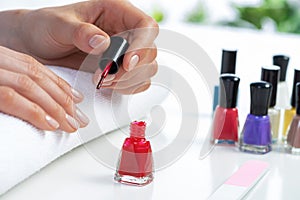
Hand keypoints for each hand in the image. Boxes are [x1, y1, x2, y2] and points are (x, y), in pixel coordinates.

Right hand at [0, 46, 88, 132]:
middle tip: (78, 119)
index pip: (33, 67)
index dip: (58, 84)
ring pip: (29, 86)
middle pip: (35, 76)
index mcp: (1, 56)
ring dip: (54, 107)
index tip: (77, 99)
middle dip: (62, 99)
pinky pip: (11, 97)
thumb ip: (14, 81)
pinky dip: (34, 111)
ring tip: (70, 125)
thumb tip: (41, 100)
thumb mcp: (1, 76)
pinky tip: (50, 124)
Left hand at [12, 0, 158, 93]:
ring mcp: (123, 52)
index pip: (146, 27)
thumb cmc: (45, 27)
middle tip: (107, 77)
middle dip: (131, 70)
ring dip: (128, 81)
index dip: (143, 46)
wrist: (34, 45)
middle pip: (149, 52)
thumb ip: (80, 32)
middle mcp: (123, 32)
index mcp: (116, 12)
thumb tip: (103, 42)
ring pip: (146, 69)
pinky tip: (109, 86)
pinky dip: (126, 88)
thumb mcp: (58, 24)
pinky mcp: (118, 70)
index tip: (126, 63)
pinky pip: (136, 82)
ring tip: (103, 81)